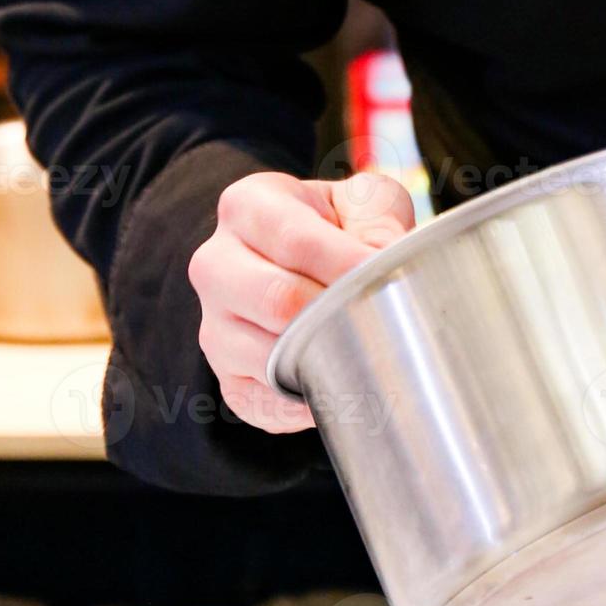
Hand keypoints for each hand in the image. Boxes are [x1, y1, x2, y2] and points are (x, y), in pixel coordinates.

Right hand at [188, 171, 414, 432]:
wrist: (306, 265)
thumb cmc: (340, 228)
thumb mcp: (364, 203)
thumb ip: (381, 221)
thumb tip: (389, 264)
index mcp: (247, 207)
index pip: (296, 240)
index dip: (348, 264)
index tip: (391, 279)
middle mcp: (216, 265)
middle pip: (278, 301)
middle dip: (341, 312)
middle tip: (389, 319)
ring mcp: (214, 327)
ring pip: (271, 355)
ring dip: (329, 359)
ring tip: (374, 351)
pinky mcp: (228, 379)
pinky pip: (267, 402)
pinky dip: (311, 401)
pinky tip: (346, 384)